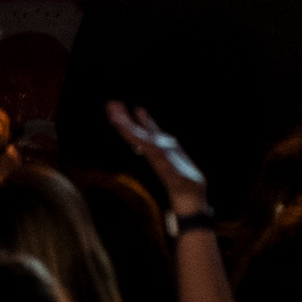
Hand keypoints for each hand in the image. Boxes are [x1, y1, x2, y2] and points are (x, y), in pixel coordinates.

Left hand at [106, 100, 212, 217]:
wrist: (190, 200)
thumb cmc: (183, 192)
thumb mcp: (174, 178)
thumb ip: (165, 166)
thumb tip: (152, 152)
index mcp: (152, 155)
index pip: (134, 137)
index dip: (123, 125)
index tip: (112, 112)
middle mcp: (152, 149)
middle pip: (133, 130)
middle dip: (122, 117)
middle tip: (110, 102)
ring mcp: (159, 147)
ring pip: (140, 128)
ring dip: (129, 117)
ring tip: (118, 103)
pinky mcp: (167, 147)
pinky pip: (153, 130)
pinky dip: (146, 120)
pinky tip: (141, 111)